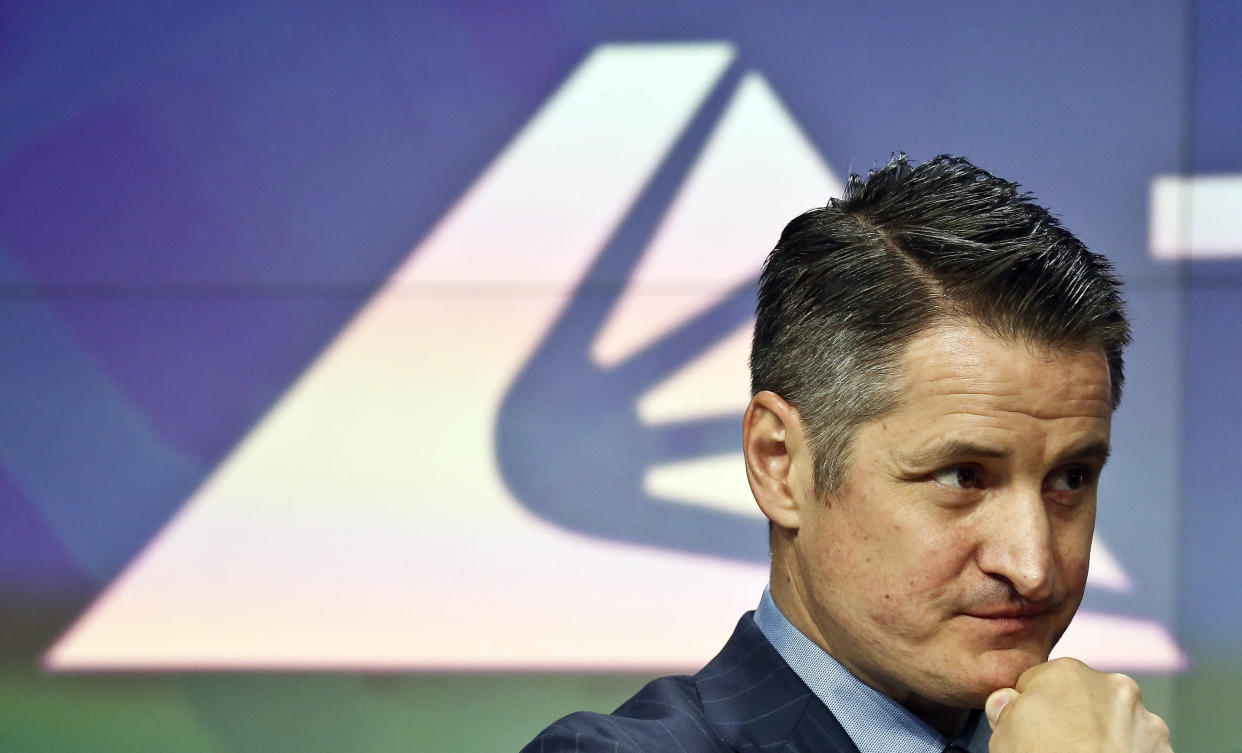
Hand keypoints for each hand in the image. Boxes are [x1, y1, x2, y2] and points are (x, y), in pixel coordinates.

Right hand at [985, 657, 1171, 751]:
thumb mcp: (1001, 734)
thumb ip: (1003, 707)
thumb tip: (1005, 701)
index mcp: (1066, 672)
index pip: (1040, 681)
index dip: (1031, 707)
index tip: (1029, 728)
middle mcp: (1109, 685)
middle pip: (1083, 696)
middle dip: (1073, 716)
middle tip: (1058, 747)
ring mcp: (1142, 716)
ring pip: (1116, 719)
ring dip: (1104, 735)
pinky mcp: (1163, 746)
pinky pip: (1139, 743)